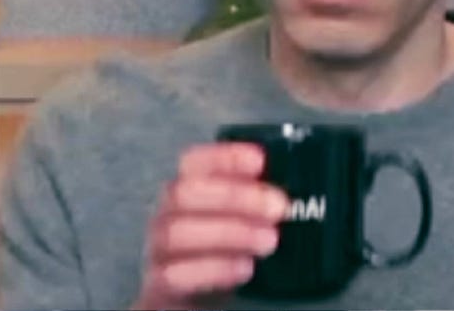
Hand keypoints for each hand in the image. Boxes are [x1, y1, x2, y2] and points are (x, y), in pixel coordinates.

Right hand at [132, 143, 287, 308]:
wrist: (197, 300)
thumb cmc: (226, 251)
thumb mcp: (244, 219)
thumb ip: (258, 201)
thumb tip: (293, 189)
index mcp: (188, 191)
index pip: (194, 161)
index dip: (225, 157)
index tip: (260, 160)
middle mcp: (167, 215)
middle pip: (184, 193)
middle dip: (235, 196)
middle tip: (278, 207)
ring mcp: (159, 251)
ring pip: (177, 232)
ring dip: (231, 232)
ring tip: (269, 240)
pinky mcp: (162, 286)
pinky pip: (176, 275)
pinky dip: (215, 268)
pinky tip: (245, 267)